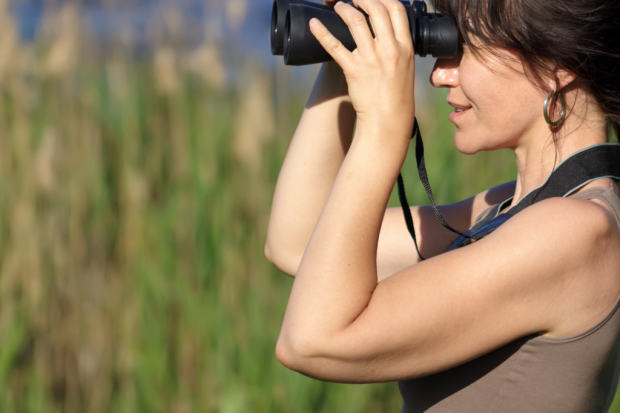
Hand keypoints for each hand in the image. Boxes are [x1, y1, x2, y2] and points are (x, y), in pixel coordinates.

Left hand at [309, 0, 414, 134]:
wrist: (388, 120)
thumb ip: (397, 47)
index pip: (396, 9)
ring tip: (337, 5)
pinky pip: (335, 46)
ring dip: (343, 8)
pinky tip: (314, 24)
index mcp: (405, 47)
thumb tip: (384, 32)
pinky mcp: (354, 70)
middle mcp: (389, 49)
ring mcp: (371, 59)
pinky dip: (322, 32)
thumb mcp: (405, 67)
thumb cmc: (396, 96)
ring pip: (355, 21)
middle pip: (376, 9)